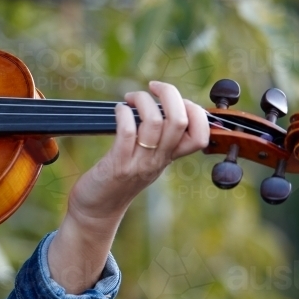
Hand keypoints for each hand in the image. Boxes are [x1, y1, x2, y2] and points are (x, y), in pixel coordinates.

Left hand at [69, 80, 209, 223]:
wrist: (97, 211)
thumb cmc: (118, 180)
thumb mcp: (146, 161)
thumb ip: (157, 140)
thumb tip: (161, 106)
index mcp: (168, 157)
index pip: (200, 136)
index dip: (197, 112)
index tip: (177, 100)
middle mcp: (158, 160)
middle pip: (180, 121)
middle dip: (170, 94)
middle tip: (154, 86)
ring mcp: (139, 163)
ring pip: (155, 122)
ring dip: (142, 100)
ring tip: (130, 98)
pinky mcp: (117, 165)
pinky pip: (127, 132)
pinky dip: (123, 114)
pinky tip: (118, 110)